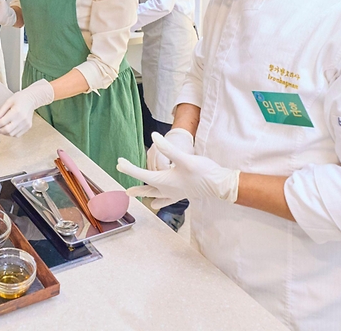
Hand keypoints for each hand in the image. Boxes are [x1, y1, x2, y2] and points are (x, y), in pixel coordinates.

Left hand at [0, 79, 54, 136]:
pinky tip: (8, 129)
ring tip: (1, 128)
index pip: (2, 122)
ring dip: (4, 133)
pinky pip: (17, 134)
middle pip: (7, 130)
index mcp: (16, 112)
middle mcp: (22, 119)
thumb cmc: (20, 98)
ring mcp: (25, 124)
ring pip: (12, 134)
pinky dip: (11, 134)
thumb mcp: (8, 102)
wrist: (31, 99)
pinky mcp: (28, 126)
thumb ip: (0, 112)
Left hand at [118, 132, 239, 208]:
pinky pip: (166, 199)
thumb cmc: (204, 172)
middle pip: (145, 184)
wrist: (221, 185)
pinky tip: (155, 203)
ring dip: (143, 192)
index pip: (142, 174)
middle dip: (133, 179)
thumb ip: (169, 149)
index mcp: (164, 180)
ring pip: (154, 193)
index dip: (129, 168)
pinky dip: (159, 200)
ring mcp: (174, 193)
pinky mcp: (182, 194)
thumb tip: (154, 137)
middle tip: (121, 174)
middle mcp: (167, 189)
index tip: (119, 162)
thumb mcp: (185, 158)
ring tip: (131, 194)